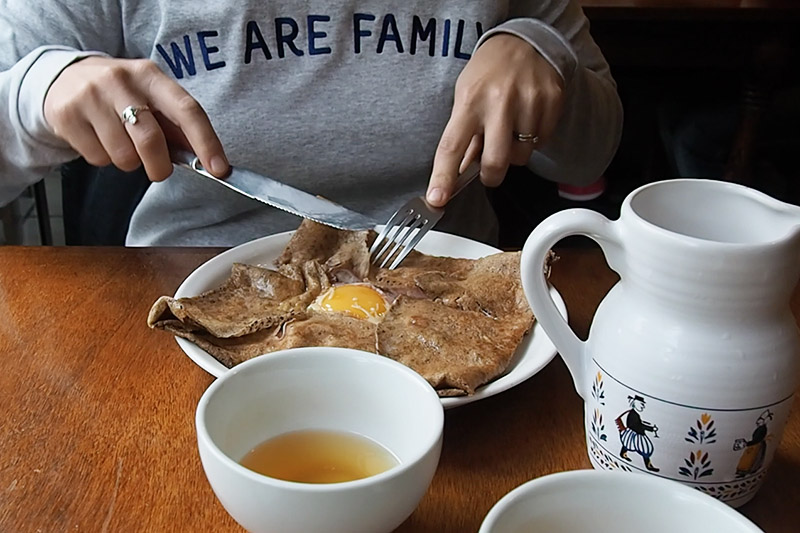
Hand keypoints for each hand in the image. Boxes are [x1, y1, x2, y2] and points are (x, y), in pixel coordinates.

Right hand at [44, 56, 228, 180]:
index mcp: (150, 75)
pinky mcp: (67, 115)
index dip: (206, 142)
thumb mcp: (151, 99)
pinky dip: (104, 159)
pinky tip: (99, 140)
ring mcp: (90, 96)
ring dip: (128, 162)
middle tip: (158, 170)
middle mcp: (120, 80)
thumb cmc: (120, 95)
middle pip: (151, 140)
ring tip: (121, 144)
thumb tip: (209, 159)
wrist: (63, 79)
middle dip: (160, 167)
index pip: (186, 110)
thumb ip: (177, 127)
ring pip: (123, 156)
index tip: (219, 168)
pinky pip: (97, 158)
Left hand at [426, 34, 563, 206]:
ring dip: (514, 153)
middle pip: (494, 162)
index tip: (436, 199)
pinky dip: (533, 138)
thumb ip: (464, 136)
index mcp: (470, 101)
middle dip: (491, 176)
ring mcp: (529, 100)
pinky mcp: (552, 101)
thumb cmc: (488, 73)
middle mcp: (499, 101)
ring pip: (522, 156)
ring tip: (510, 129)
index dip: (443, 177)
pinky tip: (527, 118)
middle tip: (489, 169)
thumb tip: (459, 174)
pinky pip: (542, 141)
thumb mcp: (466, 97)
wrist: (523, 41)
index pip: (452, 147)